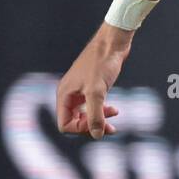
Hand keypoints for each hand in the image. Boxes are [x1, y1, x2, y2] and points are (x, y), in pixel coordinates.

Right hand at [56, 24, 132, 138]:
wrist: (113, 42)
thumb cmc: (102, 62)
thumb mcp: (97, 92)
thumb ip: (95, 115)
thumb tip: (96, 136)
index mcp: (64, 94)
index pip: (65, 125)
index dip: (81, 129)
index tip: (99, 122)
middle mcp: (69, 93)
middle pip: (75, 122)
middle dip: (92, 126)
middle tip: (111, 127)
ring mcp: (80, 90)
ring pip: (85, 114)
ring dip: (99, 120)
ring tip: (114, 120)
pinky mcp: (91, 86)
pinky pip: (93, 106)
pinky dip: (103, 111)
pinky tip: (114, 110)